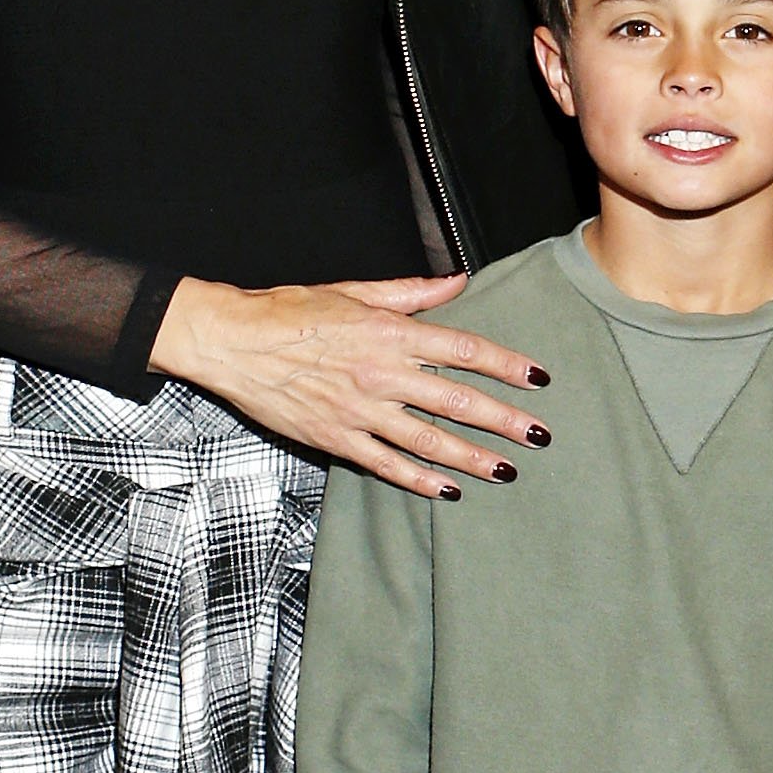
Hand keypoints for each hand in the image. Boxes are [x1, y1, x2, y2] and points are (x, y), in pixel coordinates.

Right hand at [152, 272, 551, 495]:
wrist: (232, 341)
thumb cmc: (289, 310)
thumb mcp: (352, 291)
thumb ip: (410, 293)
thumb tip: (457, 282)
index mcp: (388, 333)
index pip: (462, 350)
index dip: (505, 365)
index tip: (538, 378)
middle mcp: (380, 374)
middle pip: (457, 401)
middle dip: (504, 420)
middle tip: (540, 435)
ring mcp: (359, 411)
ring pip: (428, 439)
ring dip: (472, 457)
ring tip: (507, 470)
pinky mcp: (336, 438)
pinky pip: (387, 464)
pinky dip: (420, 479)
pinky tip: (448, 490)